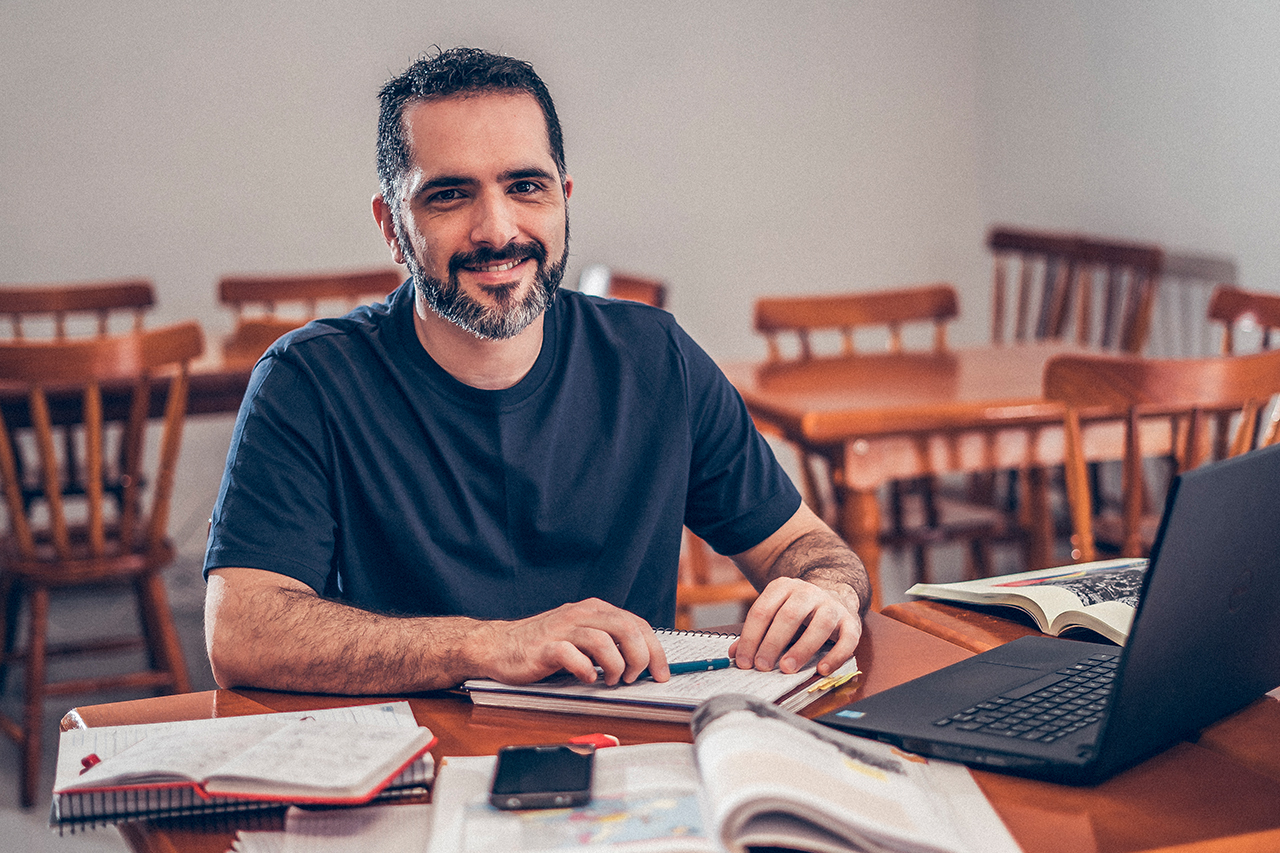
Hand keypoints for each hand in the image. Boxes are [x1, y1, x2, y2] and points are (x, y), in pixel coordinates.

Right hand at [468, 598, 669, 685]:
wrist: (498, 646)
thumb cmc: (542, 644)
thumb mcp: (581, 636)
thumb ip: (608, 642)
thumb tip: (642, 663)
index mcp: (594, 610)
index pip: (637, 624)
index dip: (655, 650)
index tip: (661, 673)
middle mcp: (581, 614)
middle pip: (626, 628)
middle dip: (640, 657)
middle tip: (636, 678)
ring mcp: (562, 629)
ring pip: (603, 640)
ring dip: (615, 666)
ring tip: (611, 680)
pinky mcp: (545, 647)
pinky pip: (572, 655)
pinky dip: (585, 670)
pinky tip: (586, 678)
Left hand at [728, 577, 861, 676]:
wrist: (833, 595)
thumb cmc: (798, 612)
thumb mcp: (774, 614)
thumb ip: (756, 633)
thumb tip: (735, 654)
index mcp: (783, 587)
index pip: (762, 611)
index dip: (750, 637)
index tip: (744, 661)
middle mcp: (808, 592)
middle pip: (789, 616)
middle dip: (773, 643)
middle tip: (762, 666)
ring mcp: (832, 605)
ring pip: (819, 625)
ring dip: (802, 649)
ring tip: (787, 668)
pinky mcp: (851, 621)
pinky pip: (847, 639)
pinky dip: (836, 656)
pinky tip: (822, 669)